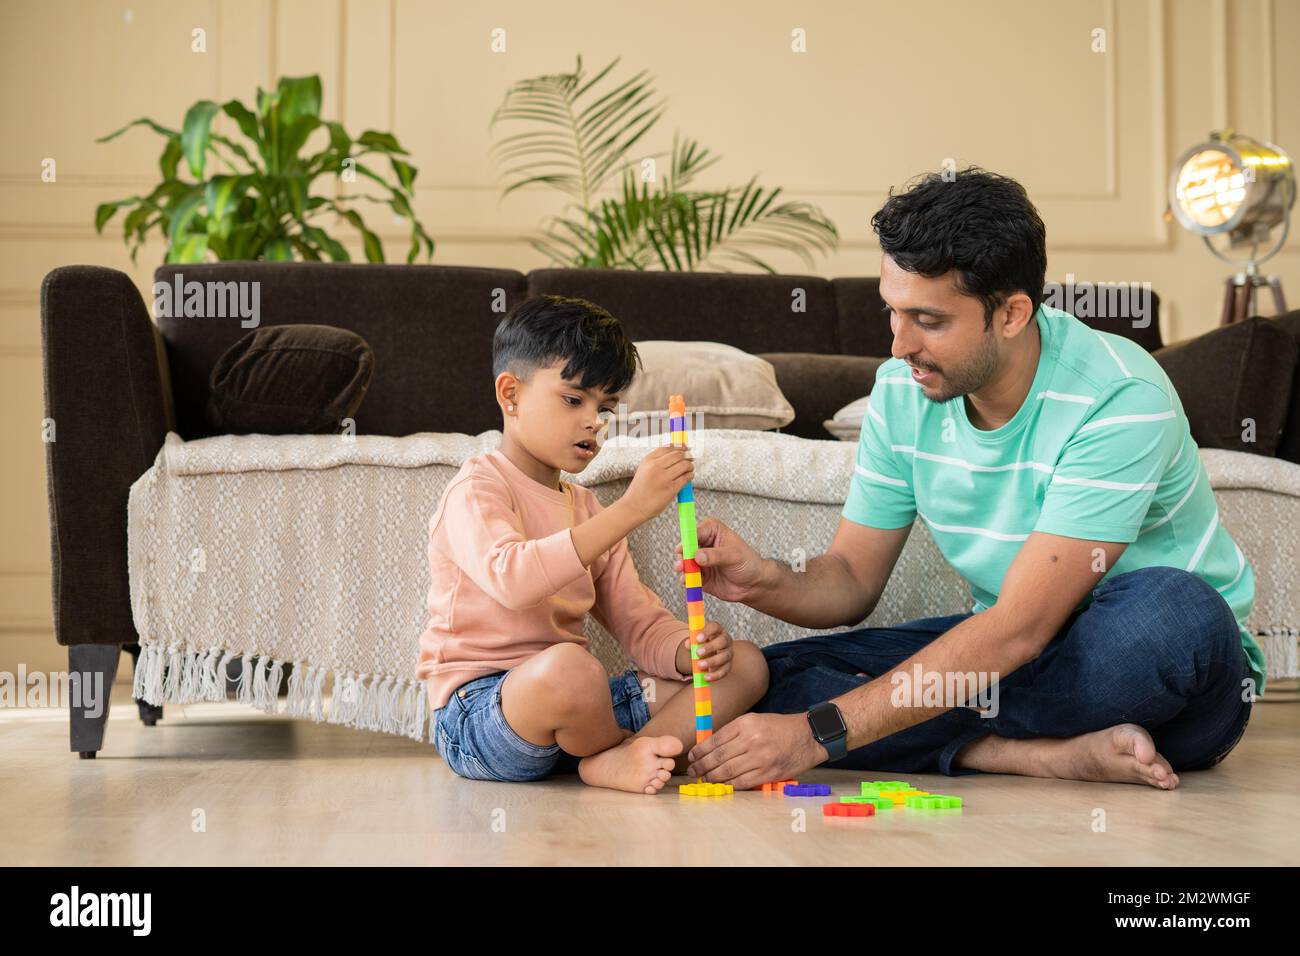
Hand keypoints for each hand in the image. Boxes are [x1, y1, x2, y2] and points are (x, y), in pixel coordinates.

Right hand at [621, 445, 693, 522]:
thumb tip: (678, 452)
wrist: (634, 507)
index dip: (680, 446)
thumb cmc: (641, 488)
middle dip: (687, 455)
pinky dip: (690, 475)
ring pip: (684, 465)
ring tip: (690, 468)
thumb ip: (657, 460)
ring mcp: (663, 478)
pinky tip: (689, 476)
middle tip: (691, 458)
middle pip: (678, 454)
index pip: (668, 448)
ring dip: (690, 466)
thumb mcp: (644, 470)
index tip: (686, 448)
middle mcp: (655, 466)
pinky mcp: (670, 489)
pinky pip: (686, 478)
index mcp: (648, 460)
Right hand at [674, 517, 766, 603]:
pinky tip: (687, 581)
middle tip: (682, 562)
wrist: (754, 585)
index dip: (688, 539)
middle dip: (683, 555)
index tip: (683, 548)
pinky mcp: (700, 576)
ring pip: (686, 562)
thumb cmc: (748, 563)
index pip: (695, 531)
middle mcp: (704, 545)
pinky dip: (687, 579)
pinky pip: (689, 577)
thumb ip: (715, 555)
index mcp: (713, 531)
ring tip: (683, 571)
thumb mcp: (734, 556)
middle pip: (687, 547)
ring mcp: (700, 561)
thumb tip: (698, 556)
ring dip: (683, 567)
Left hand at [675, 621, 734, 680]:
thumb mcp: (696, 640)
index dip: (707, 632)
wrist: (709, 653)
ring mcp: (729, 653)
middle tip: (697, 652)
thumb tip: (688, 644)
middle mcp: (726, 640)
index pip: (715, 627)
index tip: (697, 638)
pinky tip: (706, 677)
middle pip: (722, 641)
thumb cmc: (702, 643)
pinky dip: (715, 675)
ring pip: (724, 657)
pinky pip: (724, 671)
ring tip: (699, 665)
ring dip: (711, 662)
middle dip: (710, 647)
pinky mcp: (728, 665)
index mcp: (717, 630)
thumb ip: (692, 640)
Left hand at [686, 712, 827, 788]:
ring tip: (704, 779)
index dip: (700, 751)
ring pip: (728, 771)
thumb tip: (710, 746)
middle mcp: (752, 740)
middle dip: (702, 766)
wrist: (807, 736)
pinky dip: (729, 785)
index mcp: (746, 724)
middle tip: (693, 772)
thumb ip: (734, 732)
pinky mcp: (769, 773)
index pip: (716, 739)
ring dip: (712, 777)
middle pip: (719, 757)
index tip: (692, 757)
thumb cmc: (779, 727)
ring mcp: (761, 758)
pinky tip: (721, 785)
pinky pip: (743, 782)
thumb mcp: (755, 720)